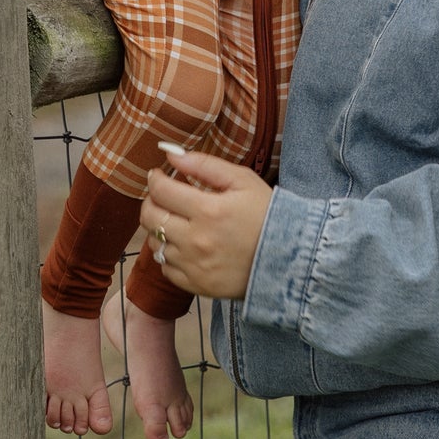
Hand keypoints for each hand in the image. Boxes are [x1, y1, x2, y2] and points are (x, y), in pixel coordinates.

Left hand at [141, 149, 270, 299]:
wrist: (287, 258)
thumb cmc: (266, 213)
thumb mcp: (242, 180)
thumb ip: (204, 164)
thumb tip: (171, 153)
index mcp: (207, 210)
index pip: (161, 191)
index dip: (155, 179)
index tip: (158, 175)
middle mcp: (195, 240)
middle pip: (150, 218)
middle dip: (150, 201)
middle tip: (161, 196)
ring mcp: (194, 265)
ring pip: (154, 243)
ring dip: (159, 228)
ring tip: (175, 220)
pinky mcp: (196, 285)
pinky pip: (165, 268)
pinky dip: (169, 254)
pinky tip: (184, 245)